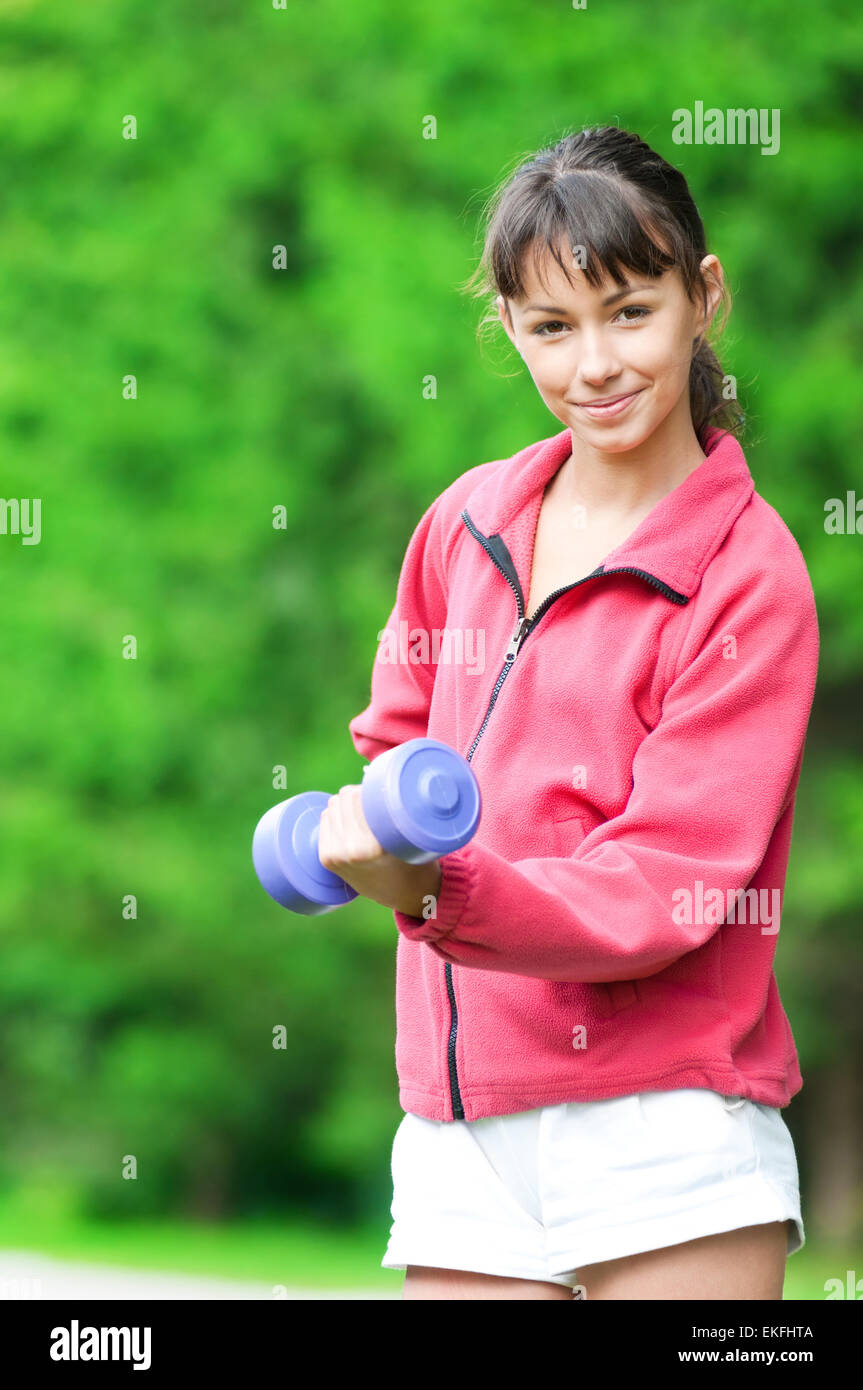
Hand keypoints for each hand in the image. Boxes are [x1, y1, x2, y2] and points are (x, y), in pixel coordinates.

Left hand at [317, 784, 441, 916]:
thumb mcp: (414, 835)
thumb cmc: (418, 858)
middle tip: (373, 802)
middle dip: (357, 795)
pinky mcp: (327, 859)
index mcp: (373, 847)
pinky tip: (350, 822)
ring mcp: (336, 856)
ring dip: (345, 805)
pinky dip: (336, 816)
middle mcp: (351, 851)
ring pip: (332, 807)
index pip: (356, 796)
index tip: (381, 792)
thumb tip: (379, 777)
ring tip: (363, 814)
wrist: (406, 894)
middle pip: (342, 798)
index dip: (368, 788)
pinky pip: (324, 821)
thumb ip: (397, 811)